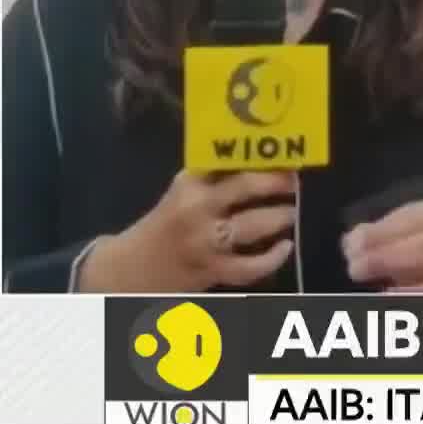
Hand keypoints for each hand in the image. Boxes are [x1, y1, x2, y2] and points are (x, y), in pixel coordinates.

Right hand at [78, 170, 297, 292]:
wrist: (128, 269)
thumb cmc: (165, 225)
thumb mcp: (184, 194)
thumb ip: (216, 178)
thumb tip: (264, 161)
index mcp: (188, 184)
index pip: (227, 161)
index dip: (260, 156)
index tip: (284, 153)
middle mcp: (196, 208)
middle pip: (245, 186)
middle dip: (276, 181)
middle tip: (294, 180)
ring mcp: (205, 241)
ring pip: (253, 225)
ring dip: (280, 216)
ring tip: (292, 210)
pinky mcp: (211, 270)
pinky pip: (250, 266)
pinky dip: (272, 257)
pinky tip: (285, 246)